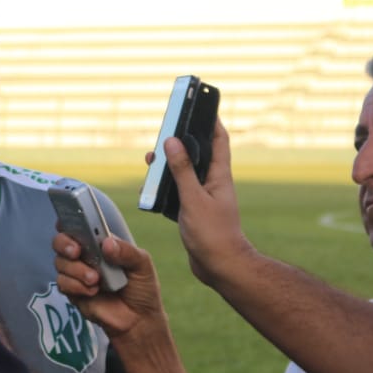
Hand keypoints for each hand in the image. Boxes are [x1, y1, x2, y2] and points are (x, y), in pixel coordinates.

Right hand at [53, 225, 166, 345]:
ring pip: (60, 262)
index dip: (69, 219)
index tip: (68, 221)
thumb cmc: (141, 288)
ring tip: (96, 279)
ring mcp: (77, 273)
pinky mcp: (73, 291)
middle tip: (77, 251)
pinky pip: (63, 283)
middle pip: (60, 241)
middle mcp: (85, 255)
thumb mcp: (142, 264)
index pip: (79, 225)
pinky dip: (76, 286)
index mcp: (100, 243)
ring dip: (76, 270)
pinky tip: (93, 291)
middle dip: (65, 243)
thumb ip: (126, 251)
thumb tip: (106, 243)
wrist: (139, 320)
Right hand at [161, 117, 252, 286]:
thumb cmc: (213, 235)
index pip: (218, 139)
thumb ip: (182, 170)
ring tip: (151, 160)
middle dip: (181, 142)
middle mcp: (214, 184)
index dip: (211, 120)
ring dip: (169, 167)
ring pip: (185, 174)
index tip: (202, 104)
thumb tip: (172, 141)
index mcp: (219, 176)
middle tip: (166, 131)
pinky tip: (152, 191)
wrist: (220, 268)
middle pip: (198, 154)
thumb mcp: (193, 199)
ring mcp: (205, 198)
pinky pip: (178, 194)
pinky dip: (165, 190)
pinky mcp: (195, 212)